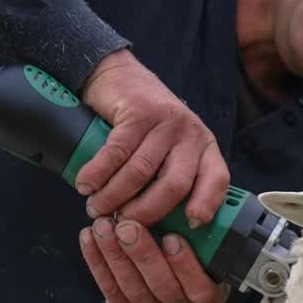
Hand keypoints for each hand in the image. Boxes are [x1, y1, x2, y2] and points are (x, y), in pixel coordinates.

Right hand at [77, 49, 229, 228]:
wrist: (118, 74)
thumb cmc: (144, 124)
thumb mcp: (169, 148)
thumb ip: (171, 176)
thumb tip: (157, 228)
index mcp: (204, 147)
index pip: (217, 180)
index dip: (206, 204)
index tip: (190, 224)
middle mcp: (190, 134)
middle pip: (174, 185)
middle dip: (146, 212)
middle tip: (123, 225)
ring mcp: (165, 122)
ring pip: (141, 172)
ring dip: (114, 196)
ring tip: (97, 208)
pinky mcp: (138, 112)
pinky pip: (116, 153)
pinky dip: (98, 174)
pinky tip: (86, 186)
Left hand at [80, 217, 229, 302]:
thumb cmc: (190, 286)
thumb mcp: (208, 273)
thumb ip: (201, 249)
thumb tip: (178, 207)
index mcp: (208, 299)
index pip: (199, 286)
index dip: (184, 263)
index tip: (171, 238)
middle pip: (161, 285)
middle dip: (143, 254)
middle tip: (127, 226)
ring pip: (131, 285)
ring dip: (114, 253)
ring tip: (103, 225)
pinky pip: (109, 288)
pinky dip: (97, 261)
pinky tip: (89, 237)